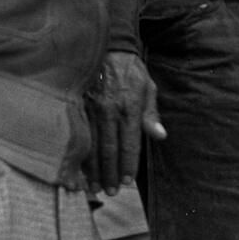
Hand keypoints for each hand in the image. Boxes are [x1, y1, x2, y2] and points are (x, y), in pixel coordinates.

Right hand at [85, 51, 163, 194]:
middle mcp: (110, 109)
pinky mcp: (78, 106)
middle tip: (110, 192)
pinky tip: (79, 169)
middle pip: (109, 150)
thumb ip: (152, 114)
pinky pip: (78, 135)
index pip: (130, 143)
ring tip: (95, 188)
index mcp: (130, 107)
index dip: (128, 165)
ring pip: (92, 146)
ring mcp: (91, 108)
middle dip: (110, 174)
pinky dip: (79, 154)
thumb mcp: (149, 88)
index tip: (127, 182)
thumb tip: (160, 136)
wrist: (108, 47)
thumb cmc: (132, 72)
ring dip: (93, 170)